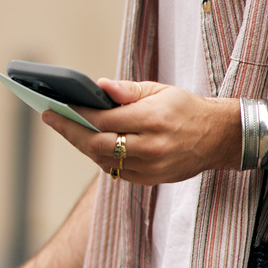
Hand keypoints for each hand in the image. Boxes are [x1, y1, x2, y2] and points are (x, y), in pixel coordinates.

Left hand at [42, 78, 238, 183]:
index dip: (77, 113)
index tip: (56, 105)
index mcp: (153, 119)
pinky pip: (116, 171)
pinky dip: (100, 157)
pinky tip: (91, 143)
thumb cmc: (185, 109)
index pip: (103, 119)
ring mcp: (151, 167)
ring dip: (82, 144)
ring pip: (103, 159)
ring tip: (68, 128)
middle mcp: (151, 146)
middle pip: (97, 144)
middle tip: (51, 118)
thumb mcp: (160, 90)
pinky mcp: (151, 180)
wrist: (217, 137)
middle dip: (70, 131)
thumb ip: (128, 91)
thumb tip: (99, 87)